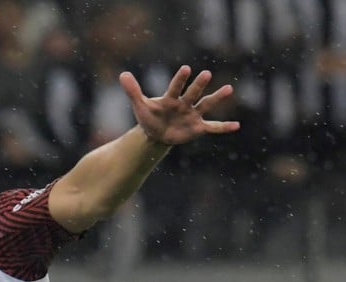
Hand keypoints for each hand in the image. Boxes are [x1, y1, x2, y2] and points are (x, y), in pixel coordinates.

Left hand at [120, 65, 239, 145]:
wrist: (156, 134)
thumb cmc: (149, 117)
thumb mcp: (140, 105)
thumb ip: (133, 90)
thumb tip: (122, 74)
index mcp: (170, 98)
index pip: (175, 87)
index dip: (180, 79)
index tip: (186, 69)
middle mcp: (184, 103)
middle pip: (192, 93)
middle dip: (198, 85)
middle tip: (206, 74)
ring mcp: (193, 115)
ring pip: (206, 105)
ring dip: (217, 98)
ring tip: (229, 89)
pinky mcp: (198, 128)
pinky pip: (212, 127)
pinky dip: (223, 127)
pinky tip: (237, 125)